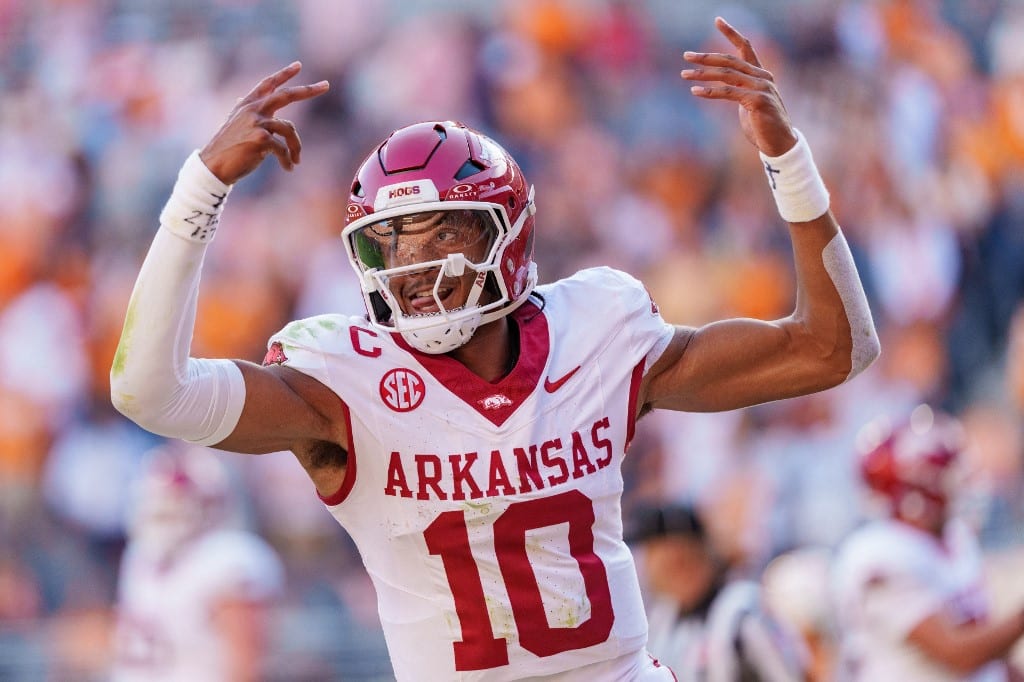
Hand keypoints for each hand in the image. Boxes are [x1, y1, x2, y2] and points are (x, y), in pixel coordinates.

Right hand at [200, 62, 329, 184]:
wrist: (214, 166)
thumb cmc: (228, 147)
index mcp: (247, 104)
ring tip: (296, 161)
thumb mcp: (235, 123)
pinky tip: (288, 168)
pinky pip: (283, 148)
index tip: (299, 65)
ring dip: (296, 147)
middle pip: (286, 95)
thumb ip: (244, 110)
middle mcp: (252, 109)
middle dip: (308, 90)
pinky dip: (288, 160)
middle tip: (326, 85)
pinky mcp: (260, 139)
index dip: (283, 73)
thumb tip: (241, 98)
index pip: (268, 84)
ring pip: (289, 129)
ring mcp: (256, 123)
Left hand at [682, 17, 796, 156]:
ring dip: (703, 74)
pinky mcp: (757, 101)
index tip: (717, 20)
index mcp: (761, 74)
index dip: (731, 32)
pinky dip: (710, 92)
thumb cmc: (761, 125)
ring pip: (727, 75)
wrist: (779, 144)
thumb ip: (738, 90)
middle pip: (730, 61)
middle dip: (706, 57)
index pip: (745, 47)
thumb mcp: (748, 103)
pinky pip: (729, 92)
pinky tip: (695, 91)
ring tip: (685, 74)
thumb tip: (722, 84)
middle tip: (686, 55)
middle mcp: (762, 77)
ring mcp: (762, 87)